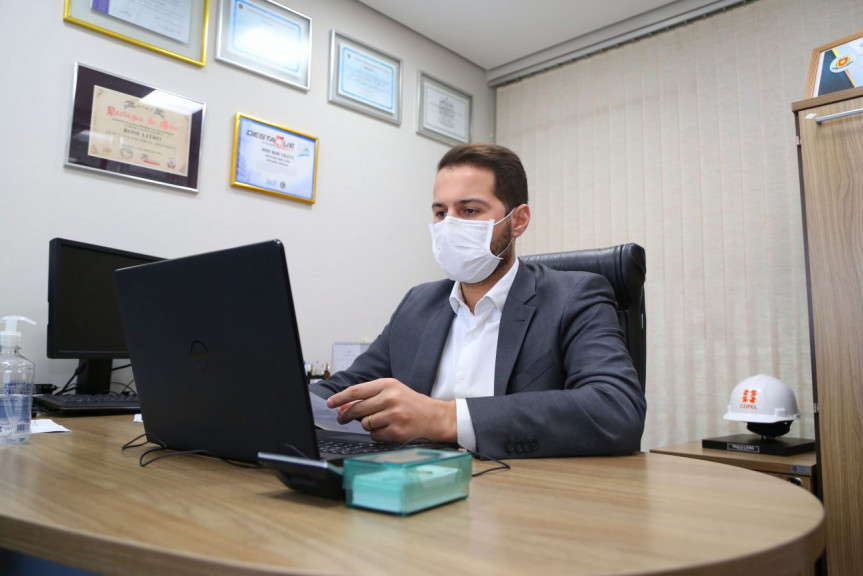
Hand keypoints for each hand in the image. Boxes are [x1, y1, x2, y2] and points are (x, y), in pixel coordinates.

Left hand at [326, 378, 456, 443]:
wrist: (436, 417)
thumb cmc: (413, 404)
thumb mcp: (394, 391)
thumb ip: (371, 396)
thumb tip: (345, 406)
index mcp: (388, 384)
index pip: (356, 391)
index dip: (340, 398)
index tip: (330, 403)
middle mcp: (390, 398)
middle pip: (357, 409)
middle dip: (346, 416)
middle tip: (342, 419)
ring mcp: (393, 415)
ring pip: (365, 423)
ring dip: (368, 425)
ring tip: (382, 421)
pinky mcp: (396, 431)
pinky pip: (375, 435)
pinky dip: (378, 434)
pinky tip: (389, 429)